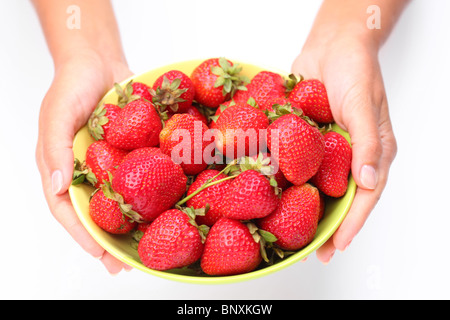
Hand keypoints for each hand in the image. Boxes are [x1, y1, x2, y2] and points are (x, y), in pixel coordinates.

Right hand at [36, 49, 133, 273]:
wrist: (100, 60)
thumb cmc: (72, 84)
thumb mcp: (57, 114)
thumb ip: (55, 150)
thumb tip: (58, 188)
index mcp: (62, 167)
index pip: (68, 210)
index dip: (82, 234)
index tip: (101, 255)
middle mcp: (87, 171)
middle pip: (97, 212)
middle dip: (110, 240)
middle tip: (126, 265)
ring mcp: (111, 163)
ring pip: (122, 199)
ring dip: (133, 223)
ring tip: (149, 246)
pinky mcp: (132, 152)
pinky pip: (142, 175)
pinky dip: (152, 192)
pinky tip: (167, 206)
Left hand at [292, 35, 397, 263]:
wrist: (331, 45)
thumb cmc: (355, 69)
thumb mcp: (364, 105)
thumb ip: (368, 142)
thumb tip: (369, 181)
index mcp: (371, 152)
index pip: (364, 197)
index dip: (351, 224)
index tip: (336, 247)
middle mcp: (347, 156)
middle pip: (337, 198)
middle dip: (324, 225)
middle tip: (310, 251)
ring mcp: (323, 149)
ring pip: (313, 185)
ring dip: (301, 207)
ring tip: (285, 230)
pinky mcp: (302, 139)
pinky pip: (293, 162)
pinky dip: (283, 176)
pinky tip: (267, 191)